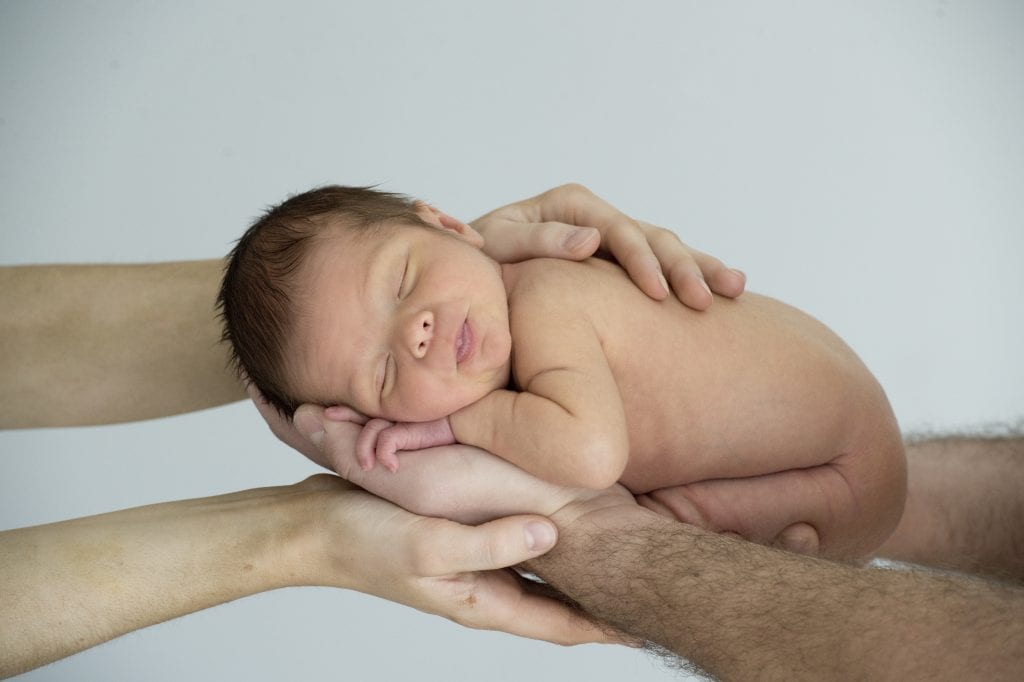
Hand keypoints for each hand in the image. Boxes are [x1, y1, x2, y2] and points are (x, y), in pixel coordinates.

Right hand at [249, 396, 615, 644]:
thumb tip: (551, 534)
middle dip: (598, 603)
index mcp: (480, 601)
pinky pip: (515, 546)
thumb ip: (490, 542)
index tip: (648, 627)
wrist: (315, 527)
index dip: (604, 628)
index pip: (557, 625)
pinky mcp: (462, 542)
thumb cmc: (364, 540)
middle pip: (554, 605)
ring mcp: (471, 567)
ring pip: (538, 577)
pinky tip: (557, 526)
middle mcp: (482, 590)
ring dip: (575, 574)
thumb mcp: (429, 543)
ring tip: (616, 562)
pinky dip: (543, 543)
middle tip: (647, 589)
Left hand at [470, 183, 745, 308]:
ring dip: (700, 269)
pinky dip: (692, 279)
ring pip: (667, 250)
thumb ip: (537, 240)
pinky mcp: (619, 268)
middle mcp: (596, 219)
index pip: (616, 229)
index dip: (641, 260)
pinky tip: (727, 294)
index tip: (658, 293)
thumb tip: (592, 240)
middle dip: (682, 267)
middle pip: (651, 237)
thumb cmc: (477, 265)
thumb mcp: (496, 248)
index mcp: (569, 207)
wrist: (471, 283)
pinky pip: (663, 271)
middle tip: (705, 300)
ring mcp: (612, 243)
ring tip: (733, 290)